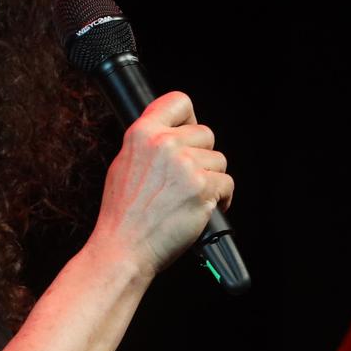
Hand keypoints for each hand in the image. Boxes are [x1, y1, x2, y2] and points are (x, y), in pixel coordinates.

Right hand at [91, 91, 232, 278]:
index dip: (189, 118)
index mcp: (141, 133)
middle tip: (188, 179)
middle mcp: (164, 143)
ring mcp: (185, 164)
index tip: (189, 132)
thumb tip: (172, 134)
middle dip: (202, 157)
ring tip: (191, 198)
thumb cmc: (123, 215)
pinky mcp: (202, 187)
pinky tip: (204, 208)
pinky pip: (227, 183)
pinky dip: (222, 198)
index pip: (179, 102)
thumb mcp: (125, 164)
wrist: (123, 248)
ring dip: (211, 179)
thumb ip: (149, 145)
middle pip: (206, 134)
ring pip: (219, 160)